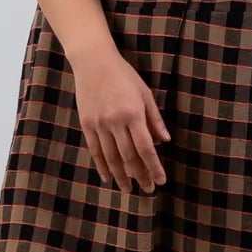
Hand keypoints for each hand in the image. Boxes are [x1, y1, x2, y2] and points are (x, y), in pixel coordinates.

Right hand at [72, 49, 172, 194]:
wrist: (93, 62)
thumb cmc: (124, 76)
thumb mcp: (145, 94)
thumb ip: (154, 119)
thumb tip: (164, 141)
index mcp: (133, 114)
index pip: (146, 148)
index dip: (154, 167)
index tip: (160, 181)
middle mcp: (116, 121)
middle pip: (129, 156)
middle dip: (140, 175)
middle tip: (148, 190)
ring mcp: (99, 124)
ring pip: (111, 157)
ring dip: (121, 176)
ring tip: (128, 189)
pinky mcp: (86, 124)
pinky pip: (95, 150)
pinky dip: (102, 166)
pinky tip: (108, 178)